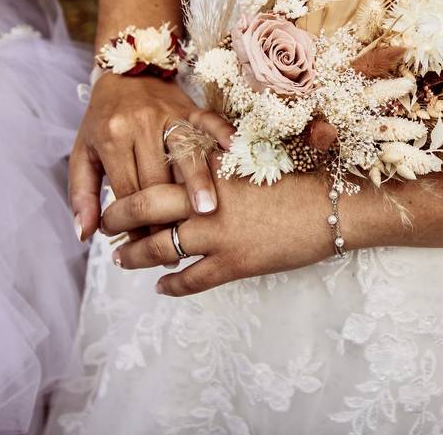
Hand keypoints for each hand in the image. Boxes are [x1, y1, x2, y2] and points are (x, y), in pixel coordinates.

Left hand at [69, 73, 234, 240]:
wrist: (124, 72)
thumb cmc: (103, 120)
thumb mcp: (82, 154)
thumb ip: (82, 194)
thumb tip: (85, 234)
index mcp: (112, 137)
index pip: (127, 190)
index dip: (137, 223)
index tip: (147, 248)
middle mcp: (140, 124)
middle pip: (157, 176)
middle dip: (167, 213)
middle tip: (178, 244)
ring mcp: (169, 114)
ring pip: (186, 152)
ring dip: (198, 181)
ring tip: (208, 210)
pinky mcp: (191, 108)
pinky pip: (210, 122)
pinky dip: (223, 136)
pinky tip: (233, 156)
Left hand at [104, 167, 337, 295]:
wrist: (336, 205)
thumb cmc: (305, 176)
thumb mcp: (260, 155)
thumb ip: (224, 159)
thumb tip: (200, 164)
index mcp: (214, 168)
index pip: (160, 171)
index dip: (136, 181)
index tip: (121, 188)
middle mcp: (208, 200)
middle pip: (145, 206)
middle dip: (118, 217)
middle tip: (106, 225)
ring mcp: (218, 234)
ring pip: (158, 248)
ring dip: (135, 255)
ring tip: (122, 258)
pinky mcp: (234, 263)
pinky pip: (190, 280)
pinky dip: (171, 286)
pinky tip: (161, 287)